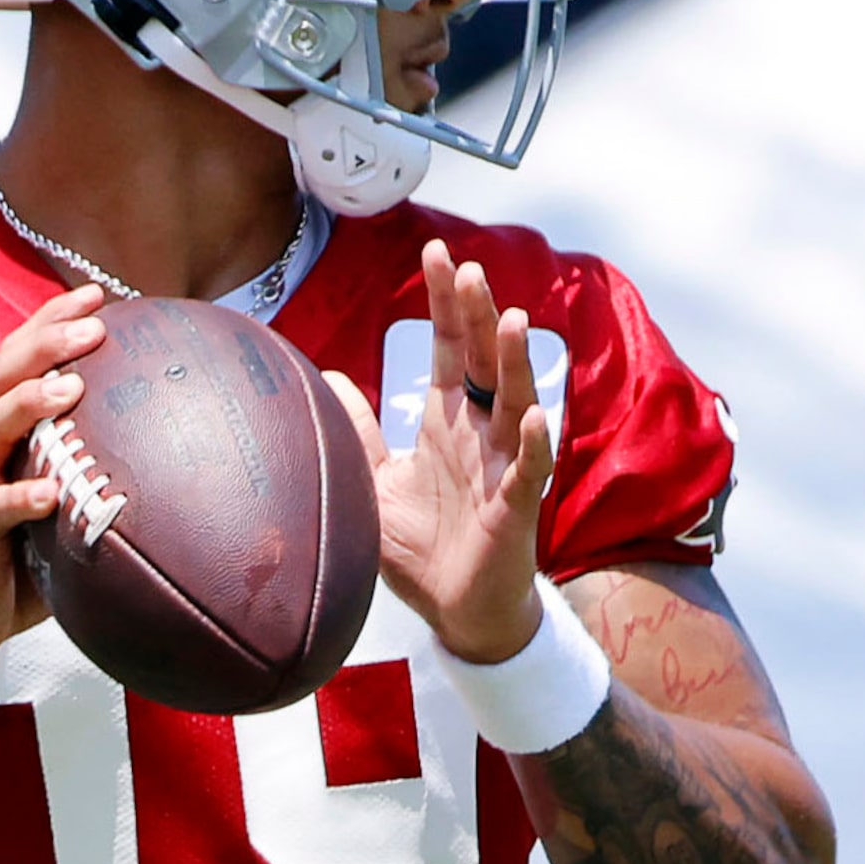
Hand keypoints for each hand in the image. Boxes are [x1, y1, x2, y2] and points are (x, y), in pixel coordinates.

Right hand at [0, 284, 108, 659]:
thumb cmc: (9, 552)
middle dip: (44, 346)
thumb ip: (81, 470)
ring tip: (70, 388)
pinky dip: (19, 498)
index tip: (96, 294)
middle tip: (94, 327)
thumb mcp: (46, 500)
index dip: (49, 323)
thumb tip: (162, 454)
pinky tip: (50, 493)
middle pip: (0, 379)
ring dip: (28, 405)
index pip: (15, 361)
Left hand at [324, 240, 551, 662]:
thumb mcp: (375, 480)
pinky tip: (536, 418)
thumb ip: (360, 428)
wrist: (455, 610)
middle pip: (484, 362)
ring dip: (513, 364)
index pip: (450, 348)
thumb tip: (328, 375)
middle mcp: (480, 434)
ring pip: (515, 405)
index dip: (445, 303)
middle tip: (468, 269)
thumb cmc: (423, 546)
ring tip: (509, 321)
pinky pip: (530, 472)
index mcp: (447, 421)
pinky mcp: (515, 509)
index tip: (438, 253)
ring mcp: (503, 468)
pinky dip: (535, 445)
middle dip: (477, 316)